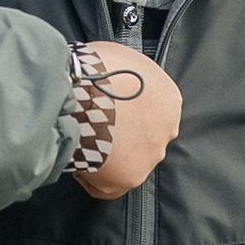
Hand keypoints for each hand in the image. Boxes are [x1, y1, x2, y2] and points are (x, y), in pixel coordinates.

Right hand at [73, 45, 179, 198]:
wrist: (81, 92)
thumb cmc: (95, 69)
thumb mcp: (118, 57)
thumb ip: (125, 76)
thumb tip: (110, 81)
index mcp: (169, 99)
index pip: (151, 113)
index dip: (125, 114)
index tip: (105, 112)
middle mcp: (167, 129)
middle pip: (143, 140)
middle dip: (120, 137)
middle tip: (91, 128)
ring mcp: (150, 156)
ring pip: (126, 164)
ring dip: (106, 158)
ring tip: (80, 144)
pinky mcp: (129, 178)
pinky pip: (105, 187)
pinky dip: (90, 178)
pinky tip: (75, 163)